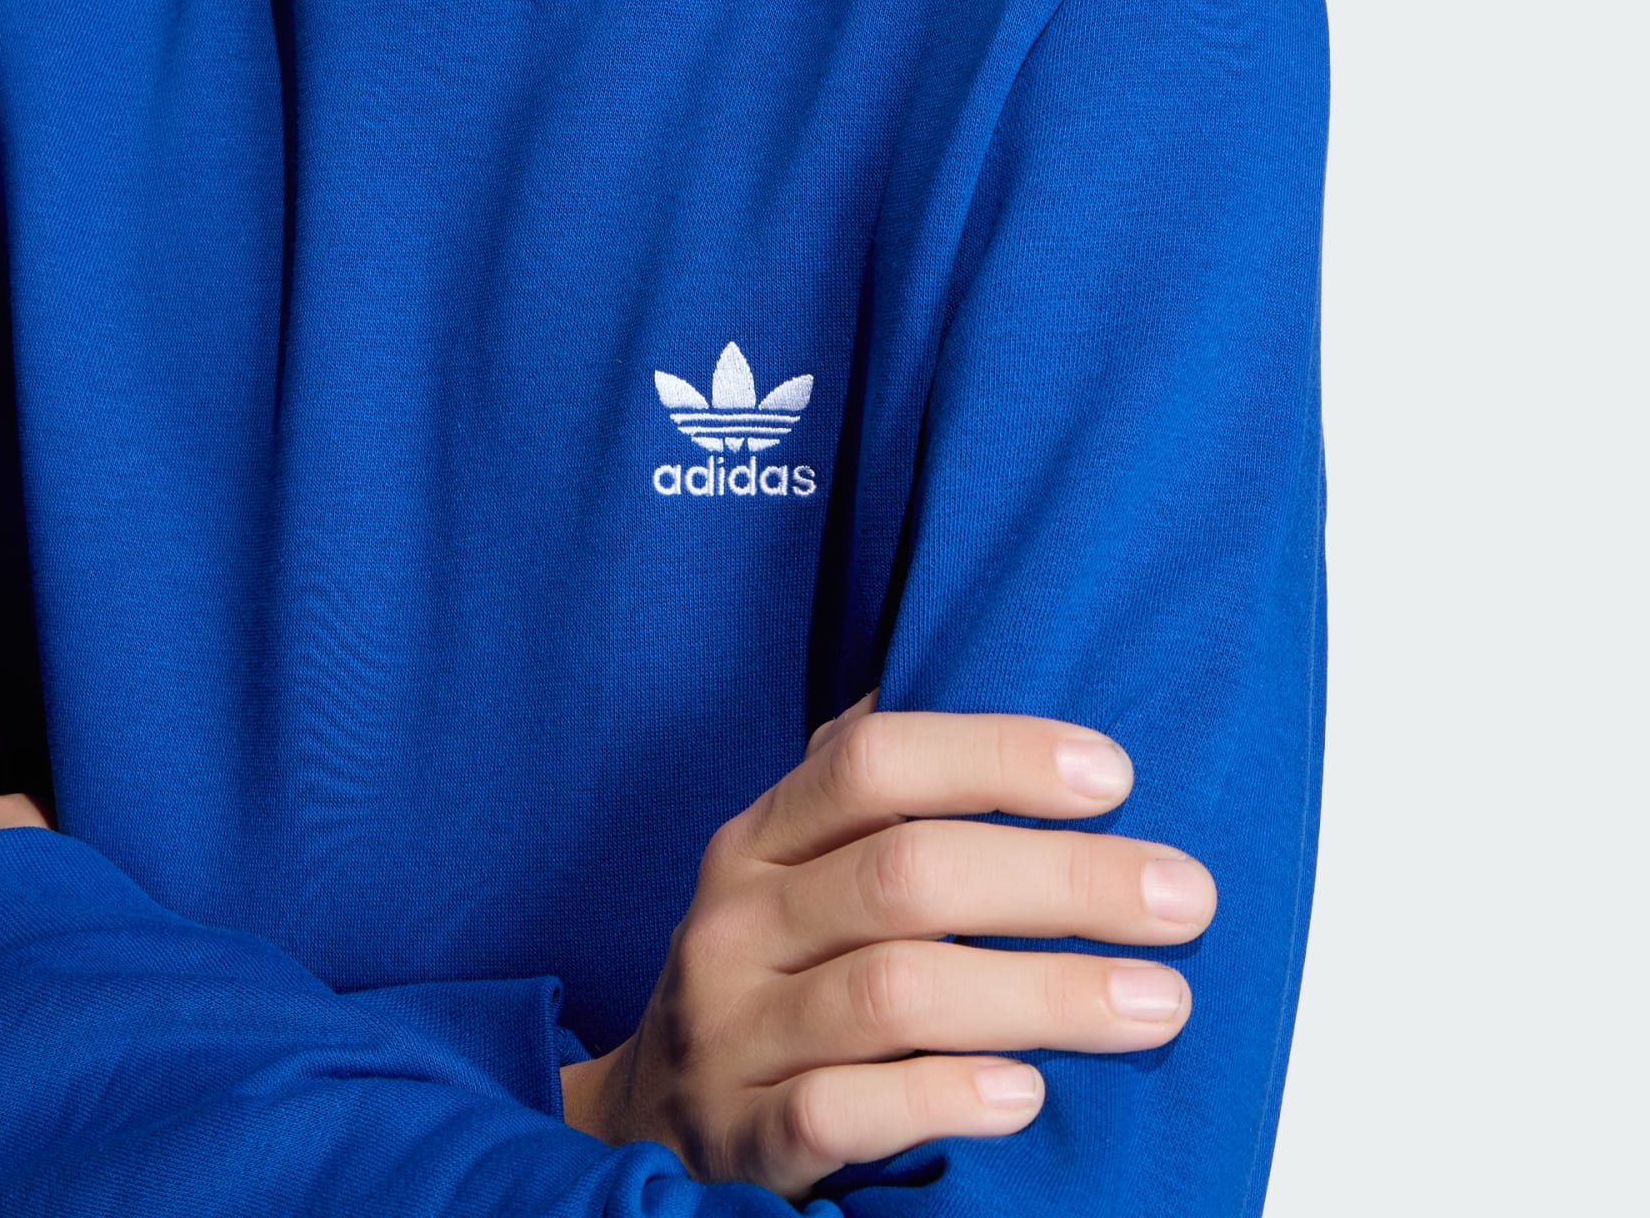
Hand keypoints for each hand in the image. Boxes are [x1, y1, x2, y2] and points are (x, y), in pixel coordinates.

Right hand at [560, 691, 1214, 1197]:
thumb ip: (874, 799)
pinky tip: (1028, 1096)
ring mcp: (733, 1031)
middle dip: (1060, 880)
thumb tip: (1002, 696)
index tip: (1113, 775)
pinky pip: (847, 1111)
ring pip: (894, 994)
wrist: (652, 1122)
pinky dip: (944, 1097)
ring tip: (1159, 1002)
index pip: (871, 762)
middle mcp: (738, 921)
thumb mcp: (797, 870)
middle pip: (906, 875)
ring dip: (1043, 994)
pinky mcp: (742, 1138)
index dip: (994, 756)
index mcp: (759, 837)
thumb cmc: (774, 971)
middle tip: (1184, 896)